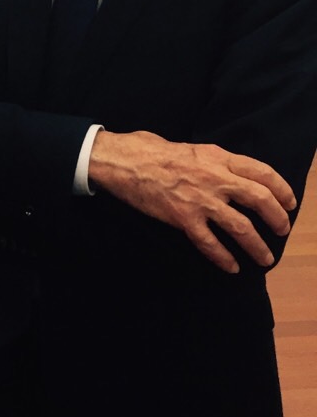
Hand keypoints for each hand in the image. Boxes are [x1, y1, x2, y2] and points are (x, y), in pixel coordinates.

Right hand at [89, 129, 295, 273]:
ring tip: (264, 259)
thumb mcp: (195, 149)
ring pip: (241, 227)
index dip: (282, 189)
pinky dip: (223, 258)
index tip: (290, 202)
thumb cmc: (154, 151)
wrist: (126, 162)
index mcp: (219, 158)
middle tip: (282, 230)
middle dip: (277, 219)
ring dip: (257, 247)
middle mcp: (215, 179)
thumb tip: (232, 174)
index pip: (263, 173)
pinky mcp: (183, 219)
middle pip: (259, 199)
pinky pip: (210, 243)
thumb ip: (216, 162)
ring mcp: (200, 200)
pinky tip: (231, 267)